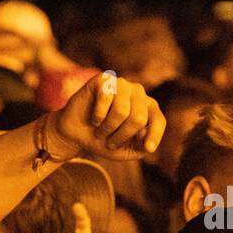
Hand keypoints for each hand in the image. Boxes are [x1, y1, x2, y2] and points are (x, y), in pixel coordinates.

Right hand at [51, 72, 166, 158]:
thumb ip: (140, 149)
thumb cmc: (102, 140)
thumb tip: (148, 144)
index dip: (154, 135)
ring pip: (121, 111)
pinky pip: (105, 99)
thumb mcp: (124, 151)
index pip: (157, 120)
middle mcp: (138, 93)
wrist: (75, 134)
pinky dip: (97, 116)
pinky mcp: (104, 80)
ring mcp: (121, 84)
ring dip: (107, 128)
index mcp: (148, 108)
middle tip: (109, 141)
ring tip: (100, 129)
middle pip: (138, 118)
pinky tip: (93, 117)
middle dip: (121, 136)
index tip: (148, 148)